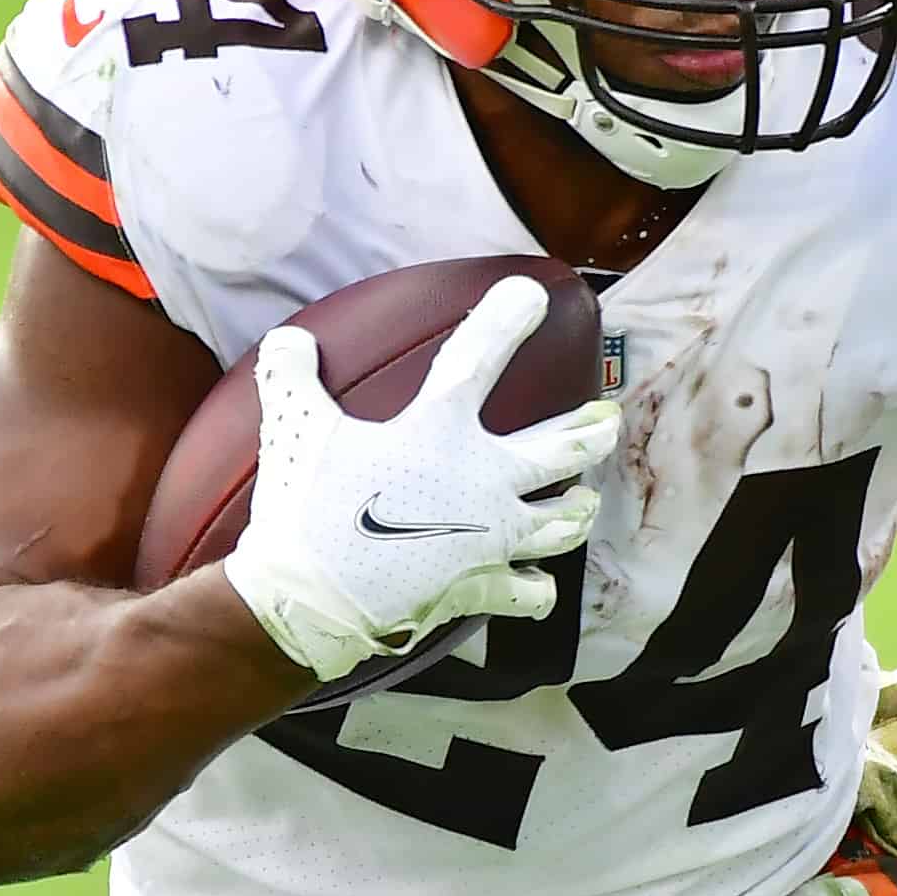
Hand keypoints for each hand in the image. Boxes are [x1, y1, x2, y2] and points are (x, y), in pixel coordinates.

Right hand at [222, 276, 621, 680]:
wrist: (310, 601)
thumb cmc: (306, 509)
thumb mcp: (292, 429)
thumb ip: (292, 377)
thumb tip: (288, 339)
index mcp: (439, 431)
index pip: (479, 358)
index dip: (507, 320)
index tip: (531, 294)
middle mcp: (482, 480)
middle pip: (560, 449)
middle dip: (591, 431)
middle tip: (608, 417)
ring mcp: (490, 536)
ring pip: (561, 520)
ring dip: (577, 509)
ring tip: (587, 500)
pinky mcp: (480, 585)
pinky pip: (528, 592)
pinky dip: (536, 589)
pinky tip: (541, 585)